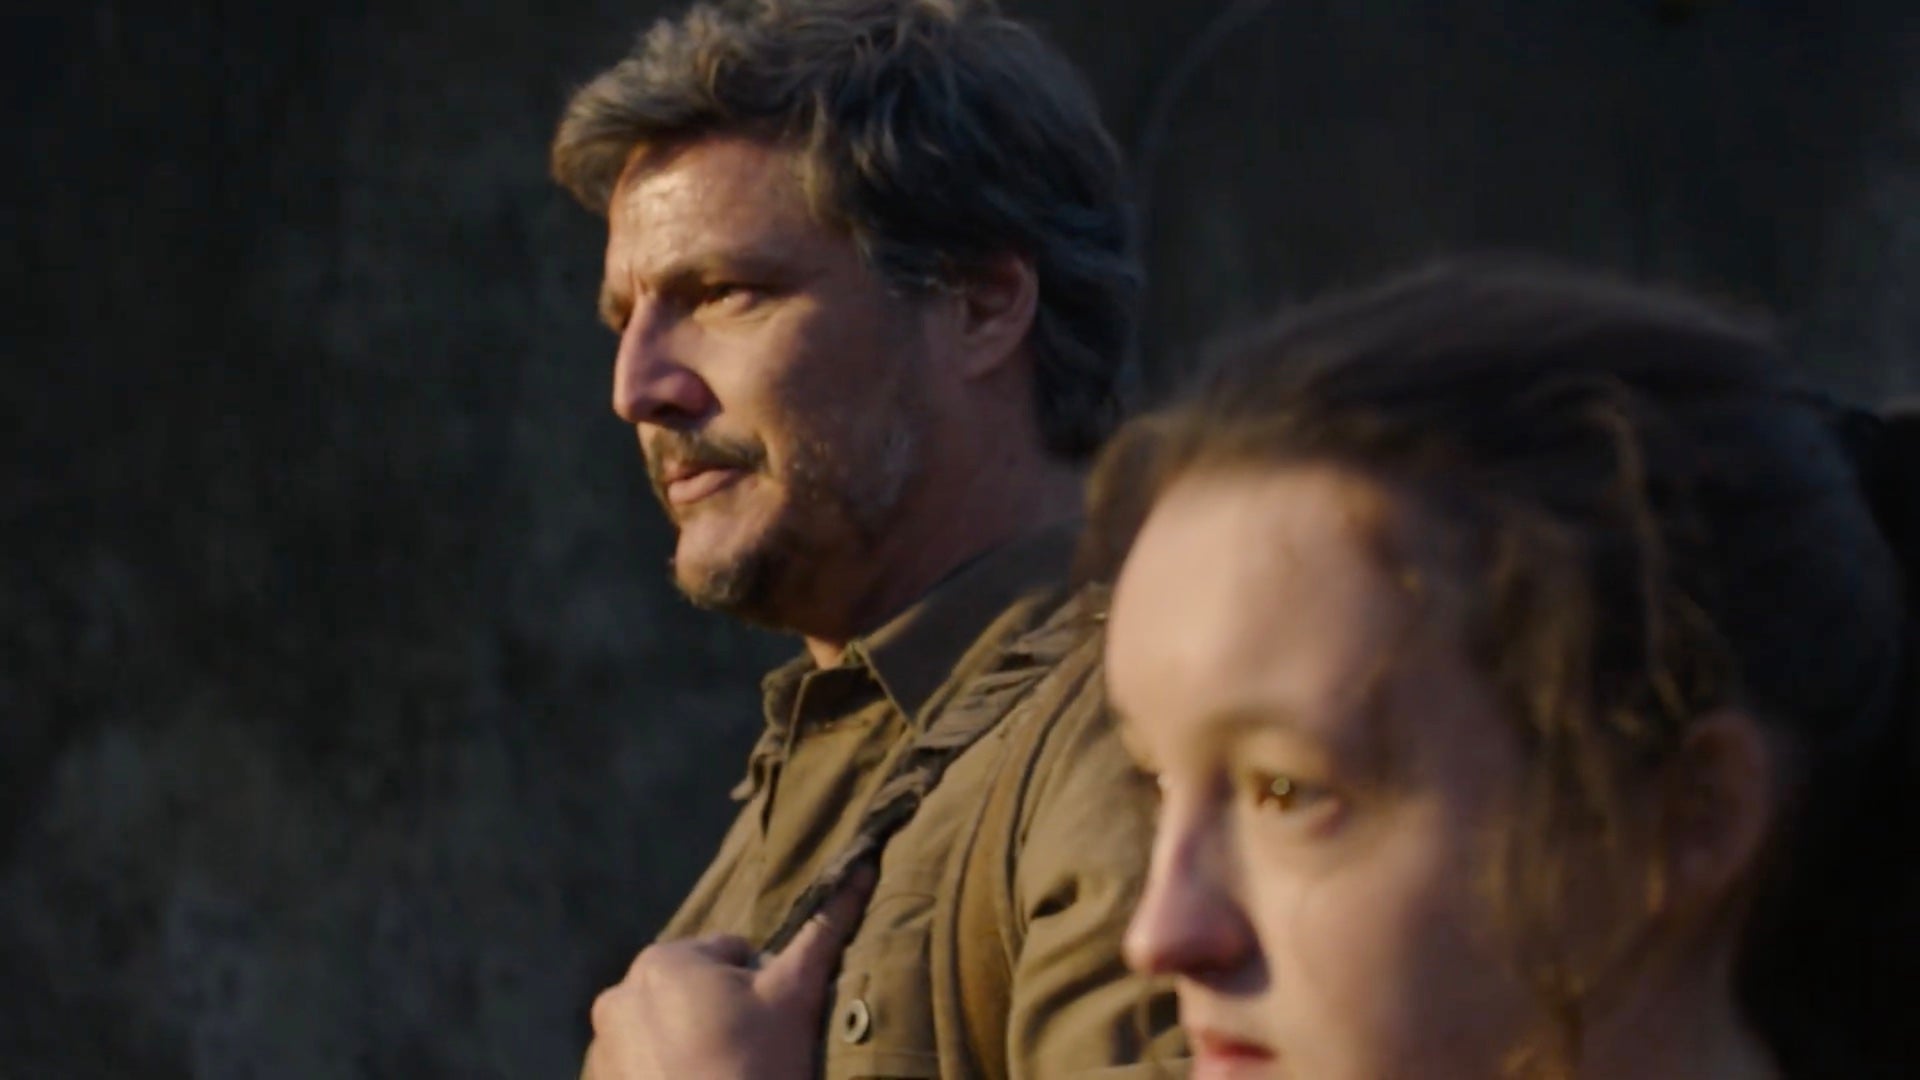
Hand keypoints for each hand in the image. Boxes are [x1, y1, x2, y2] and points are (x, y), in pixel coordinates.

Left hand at [582, 868, 874, 1079]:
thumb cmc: (759, 1064)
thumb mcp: (796, 995)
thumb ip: (823, 930)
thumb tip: (860, 864)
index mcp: (663, 960)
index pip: (730, 955)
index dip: (760, 988)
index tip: (768, 1026)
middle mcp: (619, 995)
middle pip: (693, 991)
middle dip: (720, 1013)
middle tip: (749, 1054)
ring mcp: (602, 1047)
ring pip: (665, 1029)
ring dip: (690, 1044)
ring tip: (722, 1075)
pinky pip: (640, 1068)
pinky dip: (663, 1075)